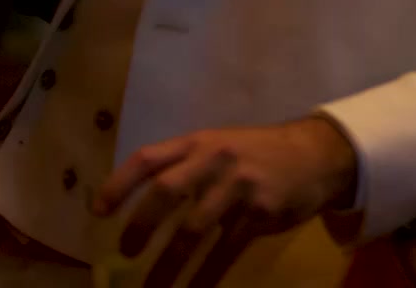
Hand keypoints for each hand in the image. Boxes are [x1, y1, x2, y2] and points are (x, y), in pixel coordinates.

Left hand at [91, 117, 358, 286]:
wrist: (317, 154)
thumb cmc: (258, 153)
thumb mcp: (220, 145)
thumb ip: (187, 165)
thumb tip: (145, 204)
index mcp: (198, 141)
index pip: (148, 158)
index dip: (120, 184)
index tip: (98, 212)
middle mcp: (215, 158)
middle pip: (166, 191)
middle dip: (140, 226)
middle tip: (125, 253)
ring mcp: (238, 185)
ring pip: (193, 231)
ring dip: (168, 265)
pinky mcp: (260, 212)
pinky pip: (224, 251)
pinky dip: (205, 277)